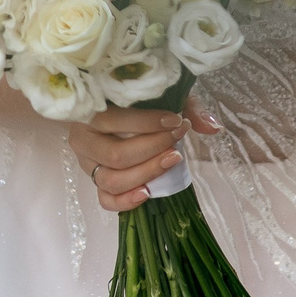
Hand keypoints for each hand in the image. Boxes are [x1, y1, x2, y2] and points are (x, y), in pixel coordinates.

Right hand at [67, 97, 221, 212]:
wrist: (119, 109)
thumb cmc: (139, 101)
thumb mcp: (162, 95)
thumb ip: (187, 107)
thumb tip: (212, 127)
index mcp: (89, 110)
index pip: (114, 119)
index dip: (148, 123)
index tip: (176, 121)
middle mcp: (82, 138)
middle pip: (115, 155)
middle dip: (153, 149)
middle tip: (177, 140)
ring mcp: (87, 163)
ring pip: (111, 180)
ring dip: (146, 173)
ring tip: (173, 159)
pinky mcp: (95, 182)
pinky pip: (105, 200)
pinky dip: (126, 201)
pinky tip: (149, 193)